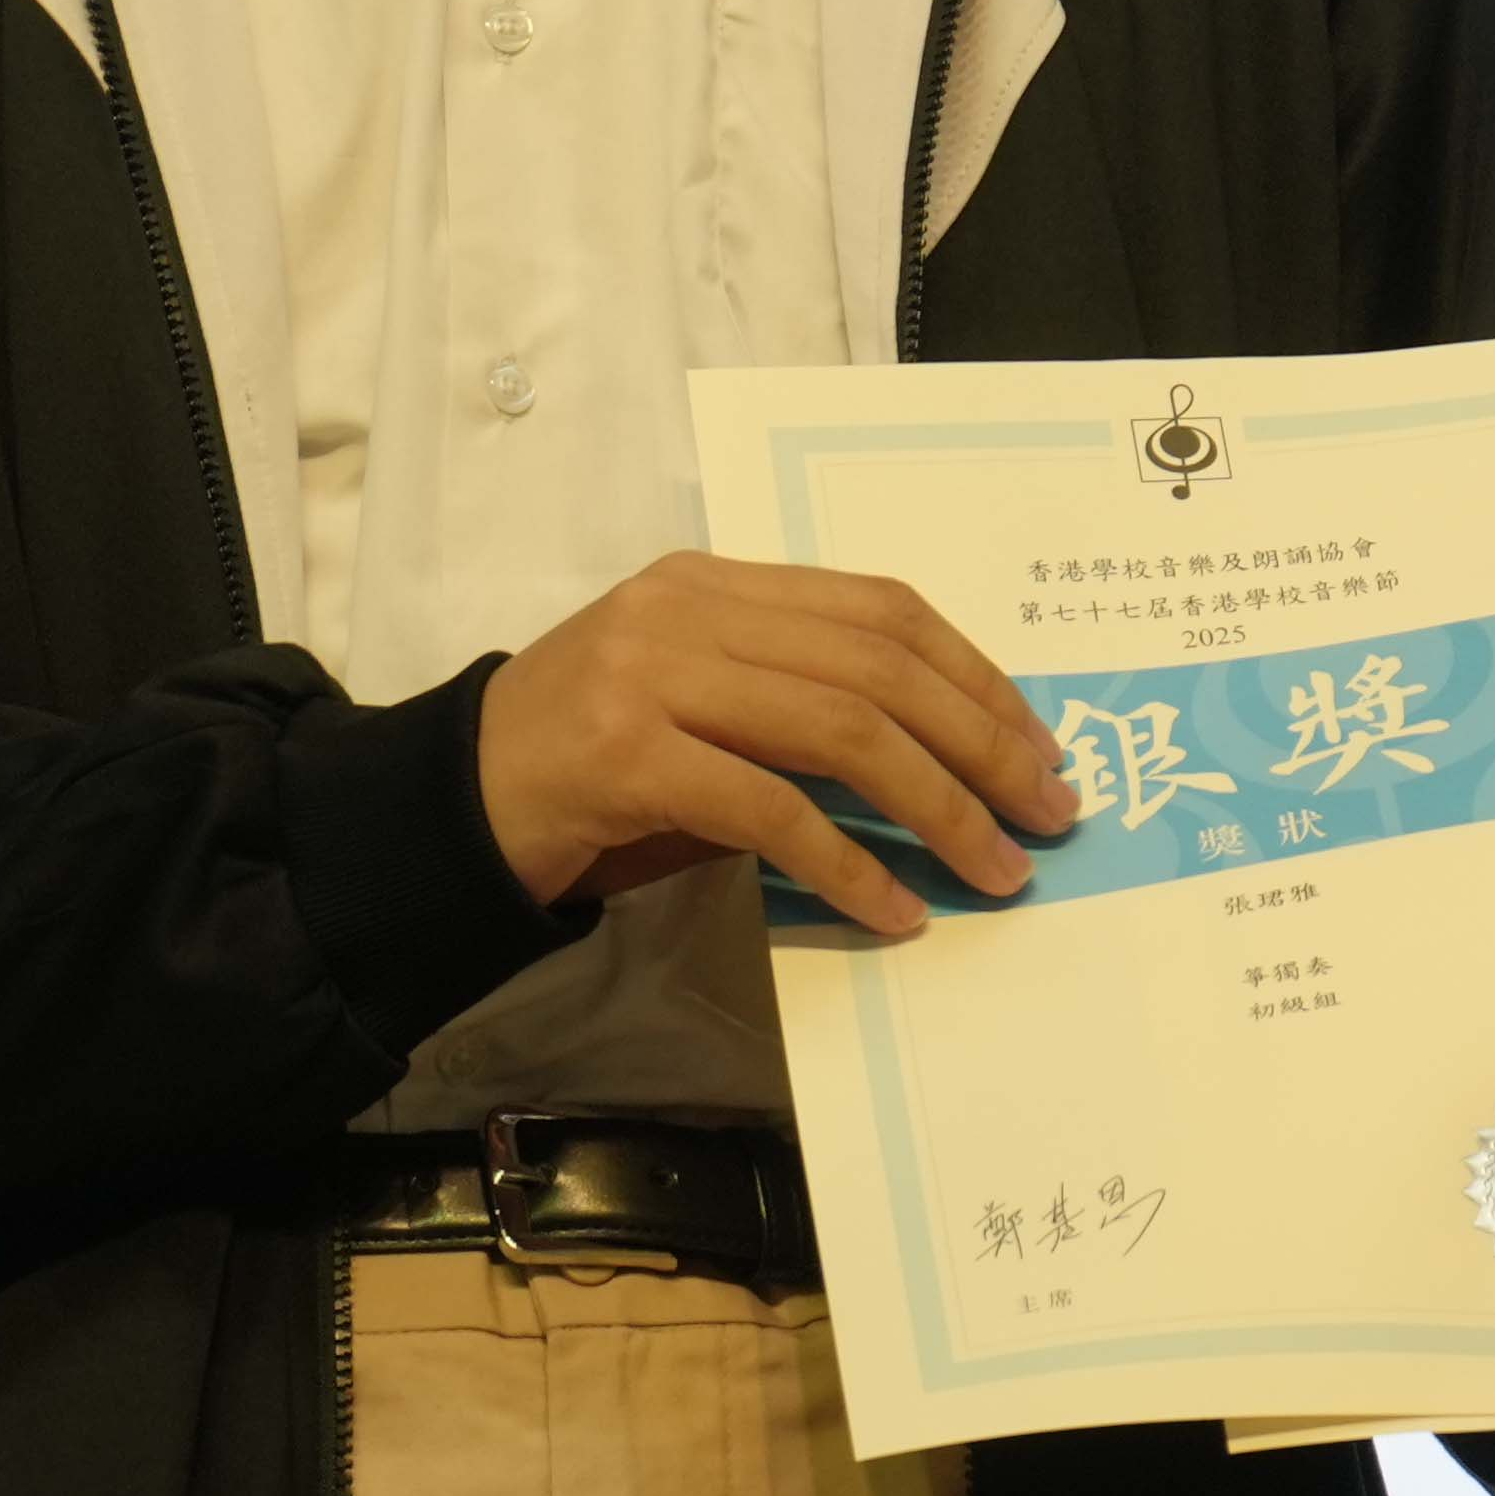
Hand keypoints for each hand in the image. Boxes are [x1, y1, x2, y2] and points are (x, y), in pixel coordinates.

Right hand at [473, 553, 1079, 937]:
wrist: (445, 806)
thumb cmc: (586, 773)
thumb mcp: (699, 711)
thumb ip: (798, 711)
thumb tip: (949, 768)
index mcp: (717, 583)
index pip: (880, 609)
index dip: (974, 677)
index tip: (1038, 745)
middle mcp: (689, 611)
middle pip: (877, 666)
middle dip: (982, 743)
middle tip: (1048, 813)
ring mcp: (652, 676)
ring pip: (840, 731)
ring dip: (938, 808)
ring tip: (996, 869)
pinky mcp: (625, 756)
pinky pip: (771, 812)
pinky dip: (849, 866)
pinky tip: (896, 912)